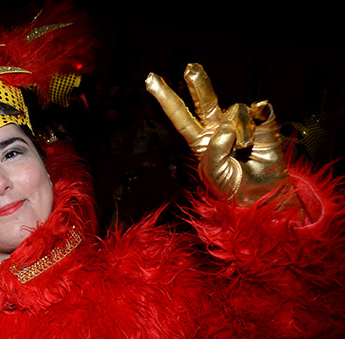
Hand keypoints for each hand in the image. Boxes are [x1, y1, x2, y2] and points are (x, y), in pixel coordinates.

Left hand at [146, 63, 292, 206]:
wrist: (262, 196)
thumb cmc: (233, 188)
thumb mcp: (213, 174)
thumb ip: (215, 151)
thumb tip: (227, 125)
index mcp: (200, 140)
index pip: (180, 116)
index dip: (166, 98)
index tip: (149, 80)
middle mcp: (218, 128)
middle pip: (205, 101)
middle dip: (198, 84)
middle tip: (189, 68)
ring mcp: (240, 123)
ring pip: (234, 110)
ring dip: (240, 132)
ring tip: (245, 149)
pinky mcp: (263, 122)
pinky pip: (260, 109)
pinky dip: (259, 117)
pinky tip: (258, 127)